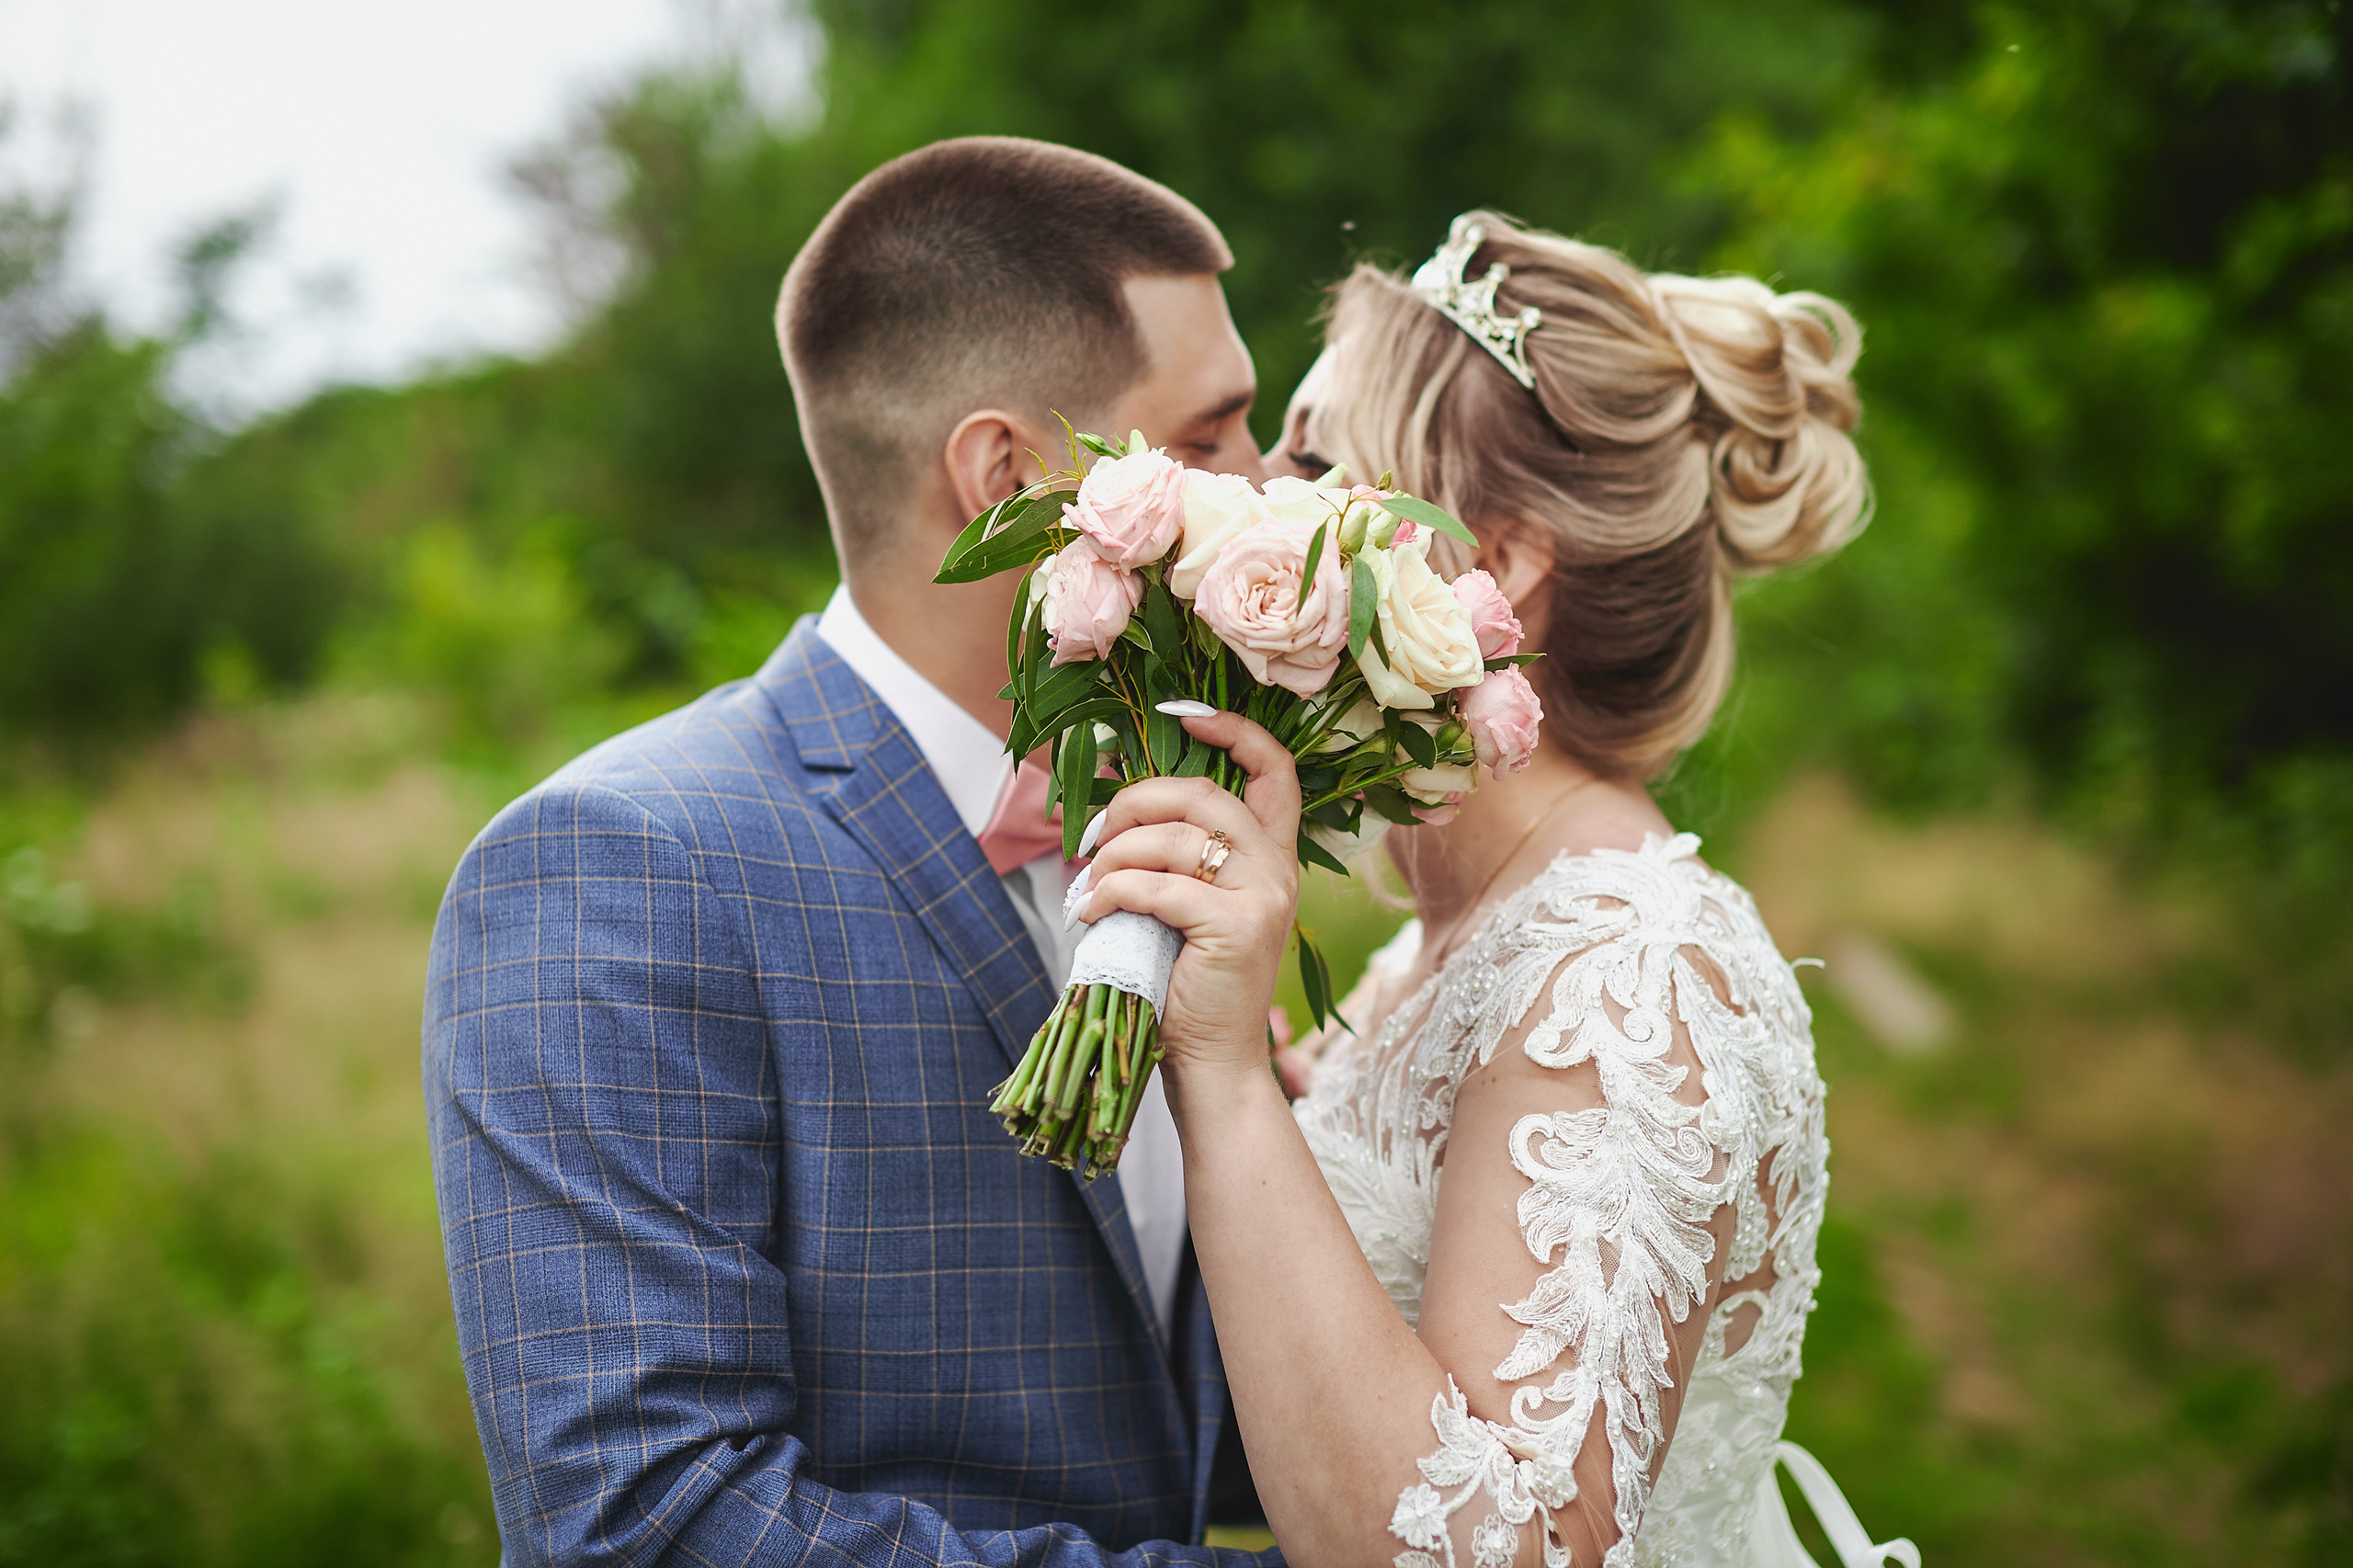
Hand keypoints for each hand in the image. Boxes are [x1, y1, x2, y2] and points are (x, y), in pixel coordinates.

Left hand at [1071, 712, 1300, 1087]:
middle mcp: (1278, 868)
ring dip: (1113, 855)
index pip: (1275, 769)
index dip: (1233, 729)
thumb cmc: (1189, 985)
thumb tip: (1111, 807)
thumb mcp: (1190, 906)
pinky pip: (1156, 885)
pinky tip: (1092, 912)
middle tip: (1093, 834)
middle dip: (1135, 800)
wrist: (1214, 1063)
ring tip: (1090, 886)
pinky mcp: (1236, 926)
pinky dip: (1111, 892)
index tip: (1183, 716)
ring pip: (1172, 837)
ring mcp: (1264, 896)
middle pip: (1202, 792)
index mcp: (1272, 856)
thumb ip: (1175, 856)